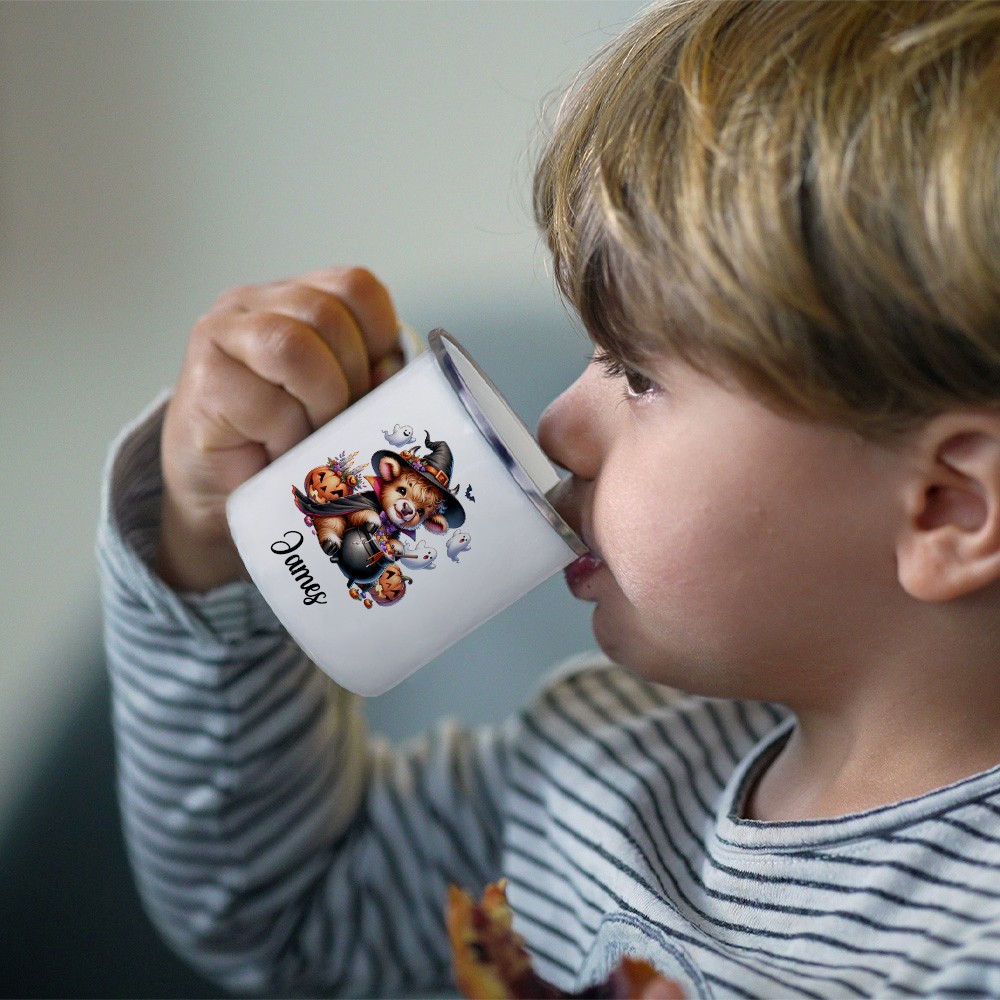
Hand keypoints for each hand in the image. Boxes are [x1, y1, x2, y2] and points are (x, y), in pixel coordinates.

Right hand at [156, 267, 399, 591]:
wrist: (222, 498)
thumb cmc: (287, 446)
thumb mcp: (344, 402)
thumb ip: (373, 378)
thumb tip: (398, 375)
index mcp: (296, 299)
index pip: (357, 286)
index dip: (379, 337)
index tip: (372, 384)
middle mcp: (253, 304)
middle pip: (328, 314)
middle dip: (350, 379)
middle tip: (337, 422)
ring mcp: (220, 336)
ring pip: (296, 348)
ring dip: (321, 404)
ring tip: (310, 435)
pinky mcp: (204, 382)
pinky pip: (269, 403)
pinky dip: (289, 438)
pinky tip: (278, 453)